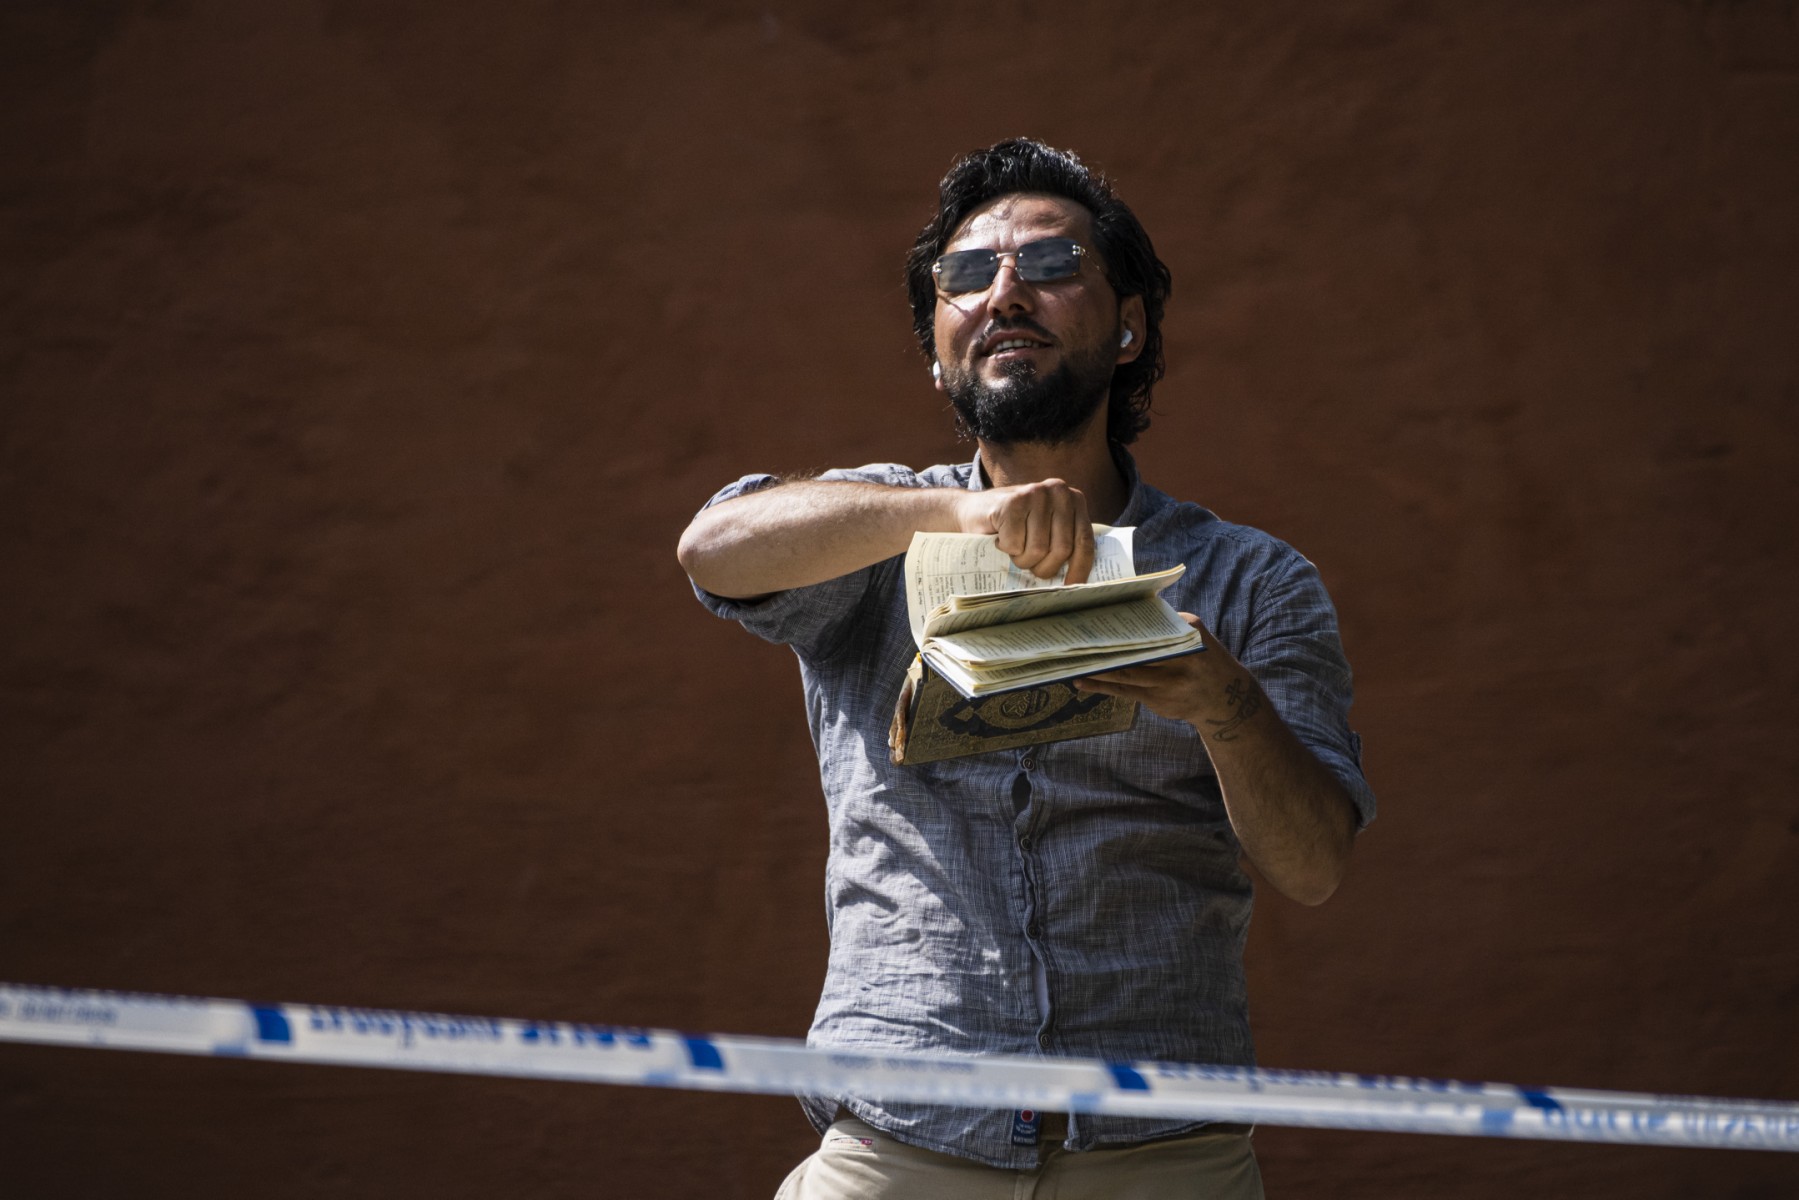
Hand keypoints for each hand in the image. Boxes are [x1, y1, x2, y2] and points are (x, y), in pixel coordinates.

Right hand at [955, 478, 1095, 582]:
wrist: (971, 511)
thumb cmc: (1013, 527)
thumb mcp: (1047, 529)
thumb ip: (1065, 543)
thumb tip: (1081, 582)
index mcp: (1074, 500)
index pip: (1084, 541)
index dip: (1079, 568)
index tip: (1071, 587)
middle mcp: (1059, 491)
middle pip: (1062, 549)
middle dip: (1043, 567)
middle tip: (1028, 565)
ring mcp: (1035, 494)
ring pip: (1038, 550)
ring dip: (1021, 559)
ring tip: (1014, 548)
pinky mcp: (1012, 502)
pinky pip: (1015, 545)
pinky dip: (1005, 549)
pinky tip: (1001, 537)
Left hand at [1075, 614, 1264, 738]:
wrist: (1226, 698)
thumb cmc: (1201, 658)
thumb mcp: (1192, 634)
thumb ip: (1166, 623)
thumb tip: (1122, 613)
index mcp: (1189, 631)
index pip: (1150, 624)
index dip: (1121, 621)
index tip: (1094, 613)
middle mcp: (1180, 658)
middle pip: (1134, 648)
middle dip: (1105, 643)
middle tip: (1075, 637)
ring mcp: (1169, 682)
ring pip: (1125, 672)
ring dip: (1096, 668)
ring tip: (1070, 662)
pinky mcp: (1158, 701)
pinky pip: (1124, 692)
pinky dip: (1101, 686)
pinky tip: (1081, 682)